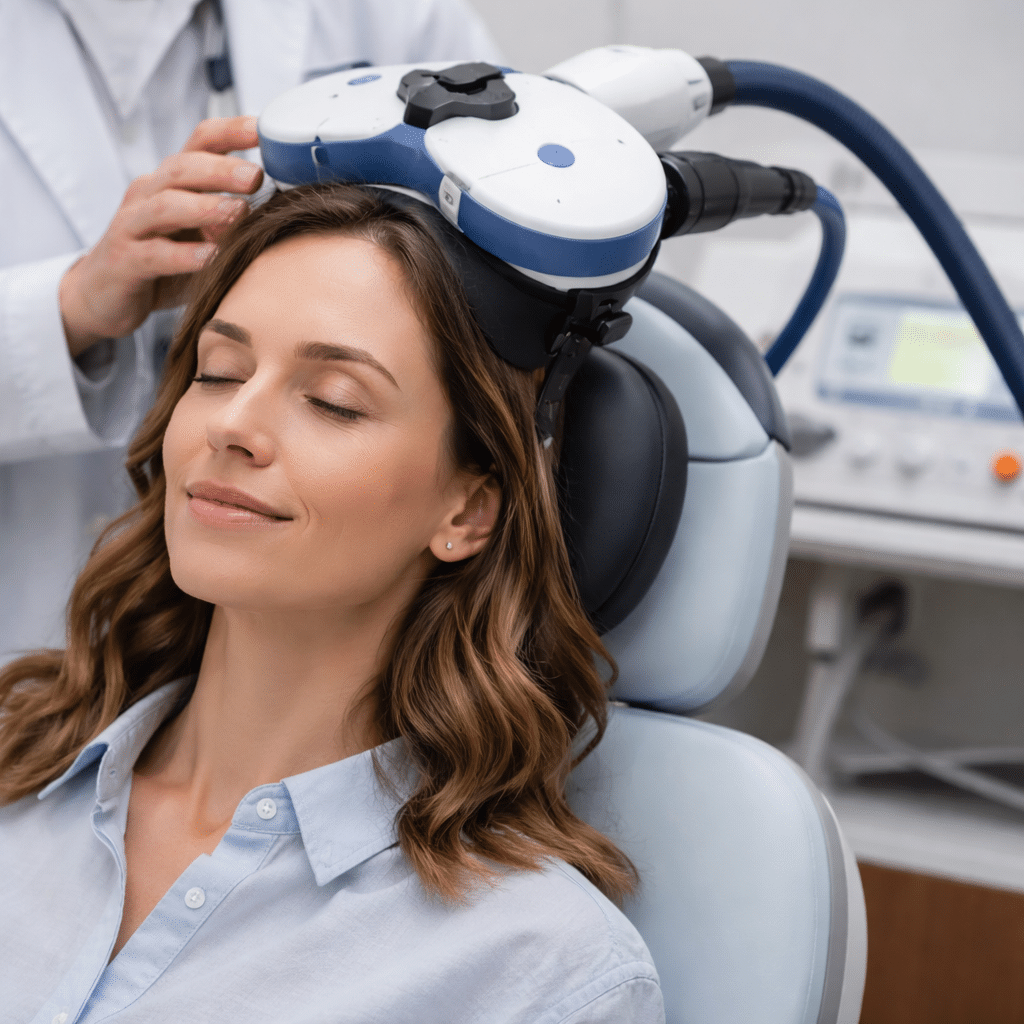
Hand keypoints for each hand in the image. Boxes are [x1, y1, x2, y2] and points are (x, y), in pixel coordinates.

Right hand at [59, 116, 264, 358]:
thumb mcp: (201, 234)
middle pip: (183, 169)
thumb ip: (232, 220)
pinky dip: (184, 255)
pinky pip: (154, 254)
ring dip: (203, 207)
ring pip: (164, 206)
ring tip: (237, 212)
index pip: (200, 143)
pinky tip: (211, 256)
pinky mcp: (124, 261)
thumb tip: (283, 211)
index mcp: (172, 182)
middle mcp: (149, 194)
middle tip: (255, 177)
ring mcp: (132, 226)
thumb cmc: (162, 260)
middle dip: (220, 169)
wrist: (103, 295)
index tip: (262, 129)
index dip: (229, 132)